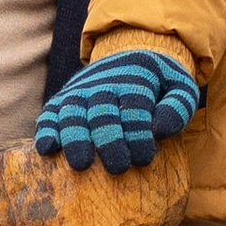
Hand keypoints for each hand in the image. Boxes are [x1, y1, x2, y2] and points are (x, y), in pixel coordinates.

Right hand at [35, 47, 201, 174]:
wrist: (129, 57)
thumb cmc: (159, 85)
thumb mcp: (180, 87)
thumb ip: (178, 106)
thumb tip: (159, 131)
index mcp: (136, 77)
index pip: (134, 107)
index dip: (138, 135)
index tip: (144, 159)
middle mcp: (104, 82)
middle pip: (102, 113)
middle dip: (109, 141)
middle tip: (118, 168)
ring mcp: (80, 91)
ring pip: (73, 113)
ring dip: (75, 139)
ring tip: (81, 164)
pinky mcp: (62, 100)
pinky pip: (49, 113)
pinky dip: (46, 130)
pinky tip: (47, 149)